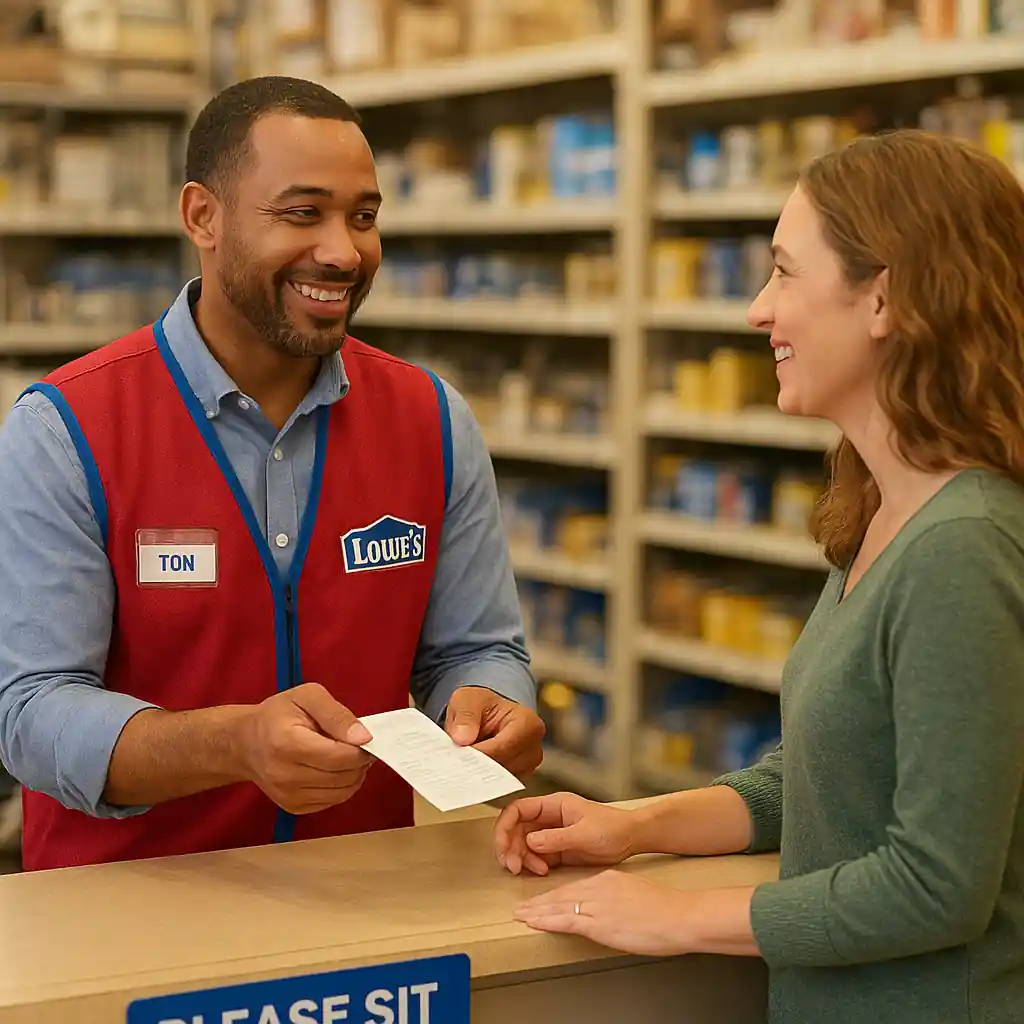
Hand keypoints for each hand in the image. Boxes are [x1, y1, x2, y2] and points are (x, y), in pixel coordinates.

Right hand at [239, 683, 372, 814]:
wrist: (247, 743)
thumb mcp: (308, 696)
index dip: (361, 750)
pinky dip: (342, 786)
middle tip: (358, 746)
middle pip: (343, 777)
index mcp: (287, 743)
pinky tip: (334, 769)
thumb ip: (337, 715)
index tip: (366, 738)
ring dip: (354, 775)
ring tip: (346, 756)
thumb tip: (364, 737)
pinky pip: (333, 801)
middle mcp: (285, 775)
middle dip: (360, 762)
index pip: (339, 757)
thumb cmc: (278, 715)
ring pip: (342, 793)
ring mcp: (288, 795)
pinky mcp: (293, 807)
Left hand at [445, 686, 544, 776]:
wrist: (486, 715)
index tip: (455, 759)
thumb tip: (463, 738)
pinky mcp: (517, 778)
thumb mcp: (468, 699)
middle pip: (501, 768)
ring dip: (476, 776)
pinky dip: (479, 780)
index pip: (501, 748)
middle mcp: (533, 748)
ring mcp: (527, 766)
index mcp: (527, 723)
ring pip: (498, 781)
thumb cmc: (481, 706)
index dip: (477, 755)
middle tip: (450, 767)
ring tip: (456, 767)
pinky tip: (465, 773)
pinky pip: (496, 786)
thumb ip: (465, 715)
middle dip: (475, 767)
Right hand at [494, 792, 636, 875]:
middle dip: (510, 847)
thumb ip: (555, 838)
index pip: (517, 810)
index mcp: (553, 805)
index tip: (503, 846)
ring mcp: (551, 834)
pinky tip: (542, 872)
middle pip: (516, 829)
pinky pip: (535, 857)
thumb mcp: (583, 834)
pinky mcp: (556, 849)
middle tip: (513, 866)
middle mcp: (548, 818)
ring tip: (532, 871)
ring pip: (523, 844)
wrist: (631, 838)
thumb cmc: (612, 828)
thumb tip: (529, 842)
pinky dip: (533, 865)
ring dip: (521, 858)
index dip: (505, 827)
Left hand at [514, 869, 693, 956]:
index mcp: (609, 878)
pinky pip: (566, 920)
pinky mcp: (599, 922)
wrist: (678, 915)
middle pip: (562, 894)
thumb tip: (610, 909)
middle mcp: (599, 887)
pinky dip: (547, 921)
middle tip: (521, 907)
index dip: (555, 895)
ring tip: (520, 915)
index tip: (543, 900)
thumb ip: (619, 897)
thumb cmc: (666, 909)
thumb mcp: (636, 893)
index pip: (575, 887)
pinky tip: (534, 922)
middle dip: (540, 902)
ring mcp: (598, 904)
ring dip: (537, 911)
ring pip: (559, 906)